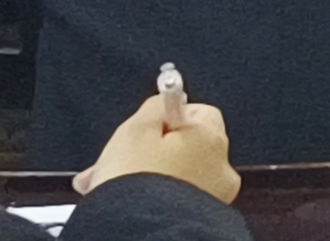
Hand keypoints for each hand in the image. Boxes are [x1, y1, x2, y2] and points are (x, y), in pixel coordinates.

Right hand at [76, 91, 238, 204]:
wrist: (140, 231)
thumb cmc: (138, 182)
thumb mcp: (137, 129)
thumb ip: (156, 106)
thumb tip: (165, 102)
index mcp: (211, 138)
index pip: (197, 112)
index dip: (166, 119)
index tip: (144, 129)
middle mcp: (220, 167)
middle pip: (184, 146)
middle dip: (149, 151)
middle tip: (117, 160)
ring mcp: (212, 196)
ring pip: (176, 175)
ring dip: (146, 174)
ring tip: (109, 184)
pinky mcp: (199, 217)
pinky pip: (175, 199)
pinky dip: (154, 196)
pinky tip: (124, 200)